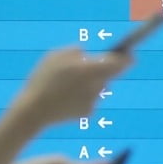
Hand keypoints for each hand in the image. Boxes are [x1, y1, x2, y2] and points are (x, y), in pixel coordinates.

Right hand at [15, 47, 131, 127]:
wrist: (33, 110)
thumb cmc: (43, 79)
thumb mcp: (56, 55)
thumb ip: (76, 51)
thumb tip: (86, 54)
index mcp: (91, 69)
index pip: (120, 62)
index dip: (127, 57)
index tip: (129, 54)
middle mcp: (97, 85)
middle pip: (111, 75)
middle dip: (105, 69)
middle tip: (93, 67)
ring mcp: (93, 100)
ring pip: (100, 87)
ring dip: (92, 83)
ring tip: (70, 83)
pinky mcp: (87, 113)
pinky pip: (90, 99)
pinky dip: (83, 96)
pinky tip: (66, 97)